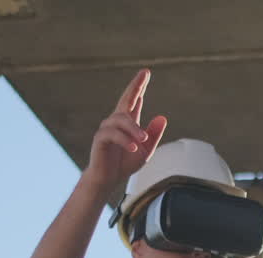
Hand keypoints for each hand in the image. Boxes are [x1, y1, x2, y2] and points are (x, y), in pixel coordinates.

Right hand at [84, 68, 168, 193]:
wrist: (109, 179)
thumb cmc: (125, 164)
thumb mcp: (146, 150)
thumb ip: (153, 134)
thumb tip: (162, 117)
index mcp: (127, 122)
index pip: (134, 100)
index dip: (139, 86)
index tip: (146, 72)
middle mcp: (116, 121)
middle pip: (126, 99)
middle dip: (135, 86)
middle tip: (144, 75)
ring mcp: (107, 129)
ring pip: (122, 120)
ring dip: (134, 130)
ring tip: (143, 141)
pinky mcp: (100, 139)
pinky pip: (113, 134)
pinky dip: (124, 140)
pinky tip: (134, 148)